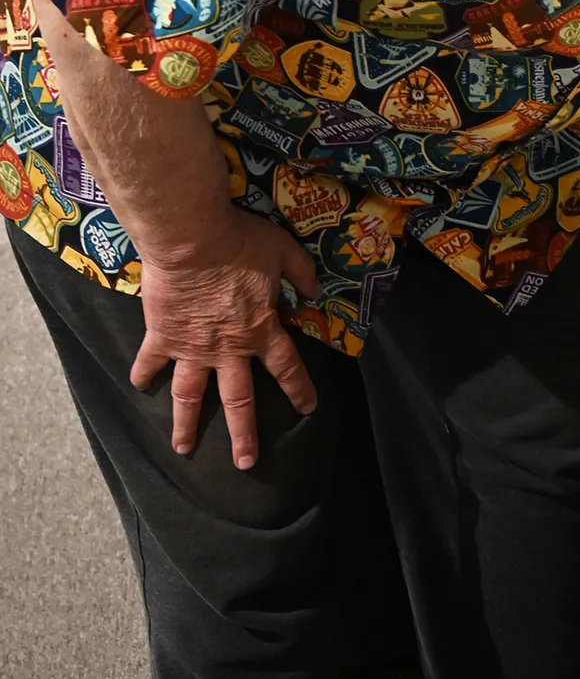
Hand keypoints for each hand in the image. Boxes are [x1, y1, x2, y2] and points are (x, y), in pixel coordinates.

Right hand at [130, 207, 320, 469]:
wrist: (192, 241)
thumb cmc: (241, 244)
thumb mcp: (285, 252)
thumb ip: (302, 274)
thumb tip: (315, 292)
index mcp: (261, 330)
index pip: (286, 367)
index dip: (299, 388)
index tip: (307, 408)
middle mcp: (228, 349)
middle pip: (238, 399)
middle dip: (244, 435)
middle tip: (245, 463)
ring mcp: (191, 348)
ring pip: (190, 395)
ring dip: (186, 424)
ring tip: (184, 448)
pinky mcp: (161, 338)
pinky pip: (150, 363)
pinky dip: (143, 375)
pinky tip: (139, 387)